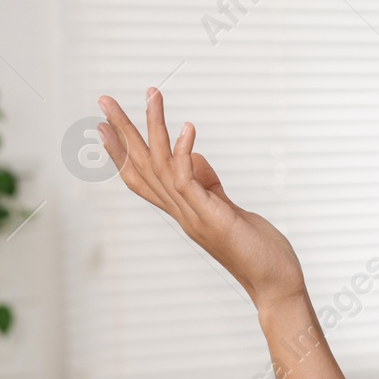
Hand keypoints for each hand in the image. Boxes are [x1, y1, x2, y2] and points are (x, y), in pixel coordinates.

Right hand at [97, 89, 305, 310]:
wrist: (275, 284)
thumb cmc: (257, 249)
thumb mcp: (228, 209)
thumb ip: (208, 184)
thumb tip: (192, 155)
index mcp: (183, 211)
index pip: (142, 179)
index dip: (120, 153)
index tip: (103, 127)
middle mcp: (181, 213)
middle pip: (141, 167)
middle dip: (121, 131)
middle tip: (102, 99)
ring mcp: (192, 215)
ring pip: (161, 165)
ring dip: (153, 127)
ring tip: (151, 94)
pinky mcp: (210, 216)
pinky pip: (188, 180)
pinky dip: (184, 152)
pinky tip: (187, 127)